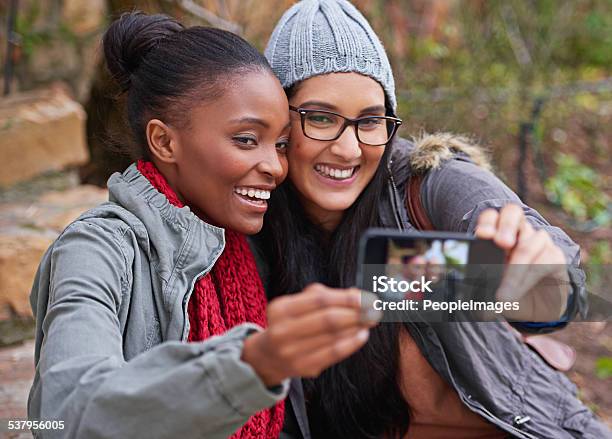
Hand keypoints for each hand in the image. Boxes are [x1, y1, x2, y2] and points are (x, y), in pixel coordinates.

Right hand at [241, 283, 379, 386]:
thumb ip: (322, 295)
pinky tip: (361, 335)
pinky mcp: (305, 367)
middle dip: (356, 313)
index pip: (319, 300)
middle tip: (374, 309)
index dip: (345, 298)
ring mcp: (293, 352)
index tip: (365, 297)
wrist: (268, 356)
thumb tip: (356, 294)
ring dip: (357, 328)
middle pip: (328, 319)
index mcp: (280, 309)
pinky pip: (334, 354)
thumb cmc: (289, 323)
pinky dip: (352, 343)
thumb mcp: (295, 304)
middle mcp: (283, 331)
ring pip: (334, 337)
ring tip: (371, 320)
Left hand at [475, 204, 569, 320]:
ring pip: (528, 244)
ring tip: (503, 293)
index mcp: (497, 234)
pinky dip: (528, 278)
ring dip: (515, 269)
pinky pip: (544, 260)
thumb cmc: (507, 292)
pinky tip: (518, 291)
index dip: (487, 222)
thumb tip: (468, 291)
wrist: (536, 310)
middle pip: (513, 213)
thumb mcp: (489, 288)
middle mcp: (518, 232)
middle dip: (506, 226)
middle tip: (502, 243)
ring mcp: (538, 242)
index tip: (482, 235)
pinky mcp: (555, 256)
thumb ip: (480, 283)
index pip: (491, 217)